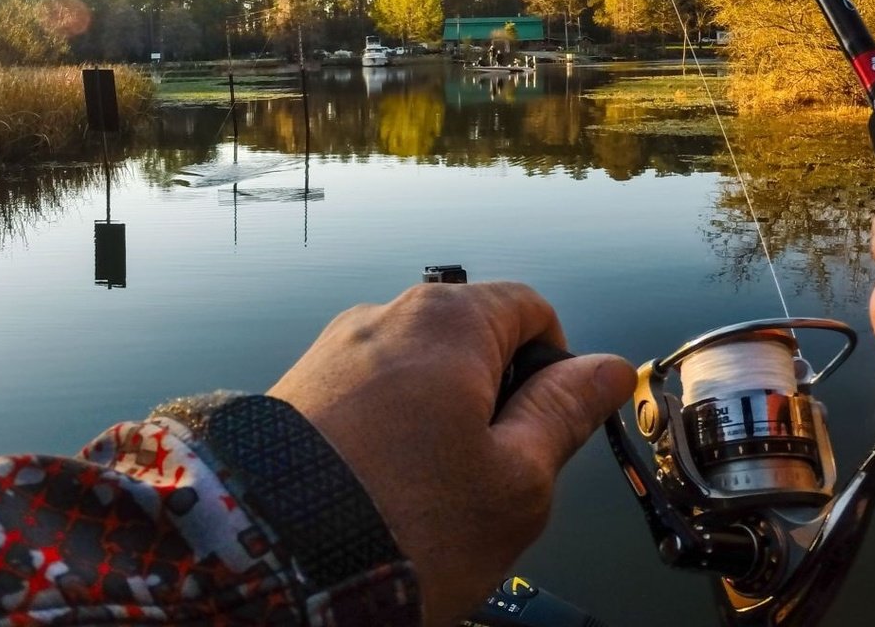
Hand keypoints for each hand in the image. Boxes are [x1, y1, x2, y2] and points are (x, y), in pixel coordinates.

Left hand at [267, 280, 635, 625]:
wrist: (264, 566)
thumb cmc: (406, 525)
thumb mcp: (516, 479)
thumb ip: (566, 411)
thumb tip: (610, 368)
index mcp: (450, 320)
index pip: (531, 308)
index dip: (556, 364)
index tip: (546, 426)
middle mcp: (388, 313)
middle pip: (474, 336)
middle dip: (495, 396)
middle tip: (488, 474)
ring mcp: (337, 347)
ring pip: (422, 368)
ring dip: (442, 417)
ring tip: (427, 491)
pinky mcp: (301, 383)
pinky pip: (372, 390)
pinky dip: (392, 427)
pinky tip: (381, 486)